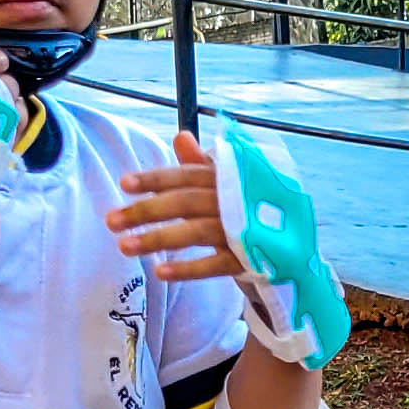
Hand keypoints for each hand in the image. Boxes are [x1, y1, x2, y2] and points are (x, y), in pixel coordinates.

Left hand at [110, 131, 243, 282]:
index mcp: (231, 178)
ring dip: (157, 239)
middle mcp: (238, 200)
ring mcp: (247, 230)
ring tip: (124, 247)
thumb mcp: (232, 185)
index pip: (188, 175)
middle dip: (145, 210)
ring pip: (195, 232)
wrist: (298, 252)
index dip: (156, 178)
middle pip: (185, 202)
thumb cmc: (256, 213)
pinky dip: (188, 269)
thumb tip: (179, 136)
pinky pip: (216, 265)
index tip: (124, 183)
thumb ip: (203, 165)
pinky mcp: (254, 259)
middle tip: (111, 221)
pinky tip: (160, 272)